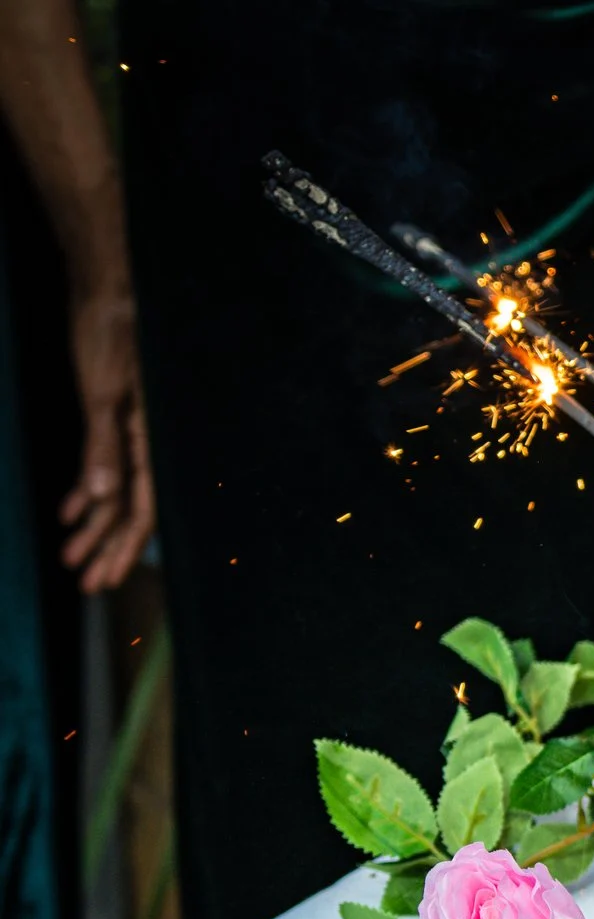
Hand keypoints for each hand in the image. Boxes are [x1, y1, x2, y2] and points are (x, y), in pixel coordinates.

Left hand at [57, 279, 153, 592]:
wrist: (110, 290)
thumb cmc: (112, 334)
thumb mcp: (103, 390)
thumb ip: (105, 444)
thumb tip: (101, 497)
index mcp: (153, 438)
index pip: (143, 506)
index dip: (125, 545)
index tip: (109, 577)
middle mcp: (147, 441)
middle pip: (132, 508)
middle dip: (109, 547)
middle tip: (90, 583)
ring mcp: (132, 431)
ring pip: (115, 490)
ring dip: (93, 526)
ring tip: (72, 557)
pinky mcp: (116, 416)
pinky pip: (104, 465)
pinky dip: (85, 490)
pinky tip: (71, 512)